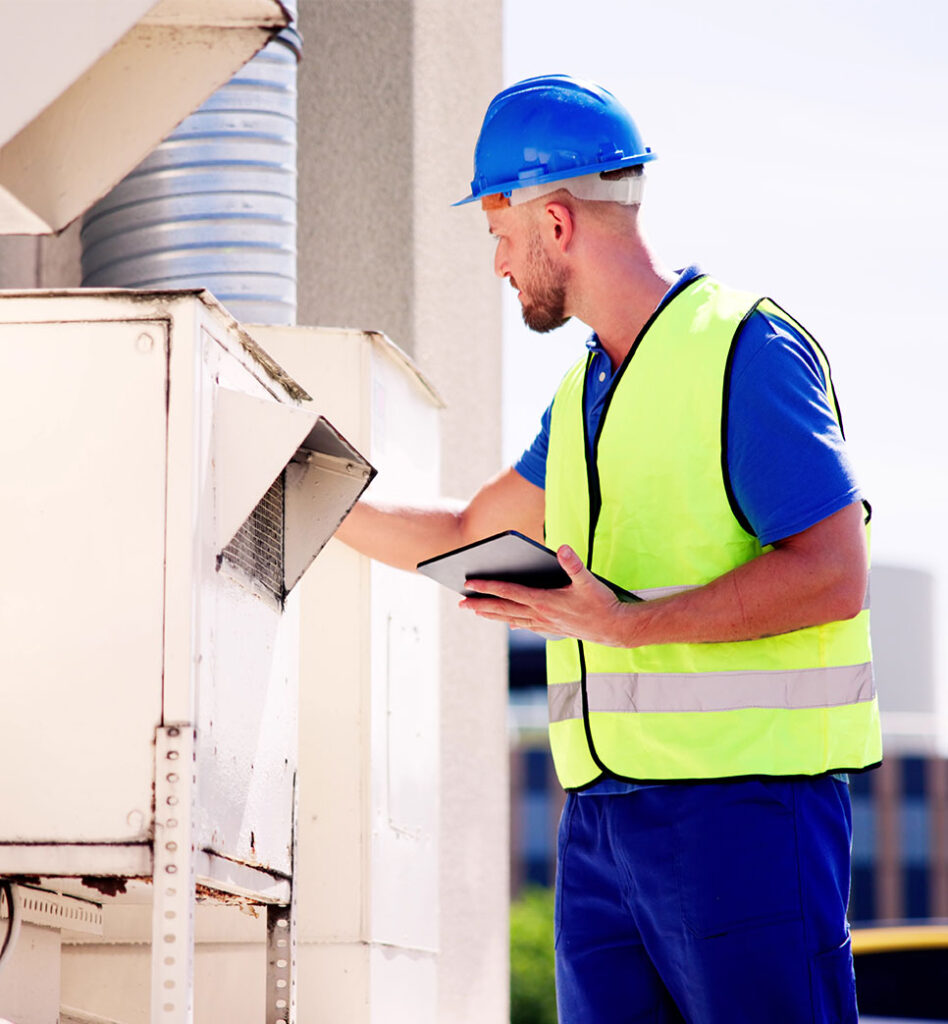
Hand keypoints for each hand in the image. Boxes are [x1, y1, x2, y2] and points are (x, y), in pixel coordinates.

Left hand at [460, 544, 631, 645]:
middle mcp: (540, 615)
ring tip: (475, 611)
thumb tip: (561, 548)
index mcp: (545, 601)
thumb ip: (573, 564)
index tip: (469, 584)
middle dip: (480, 605)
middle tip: (460, 604)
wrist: (615, 629)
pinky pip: (526, 625)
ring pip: (511, 619)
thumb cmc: (602, 604)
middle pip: (503, 609)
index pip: (509, 592)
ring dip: (492, 615)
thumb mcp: (589, 581)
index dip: (488, 587)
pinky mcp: (552, 629)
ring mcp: (545, 624)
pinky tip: (508, 622)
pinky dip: (513, 622)